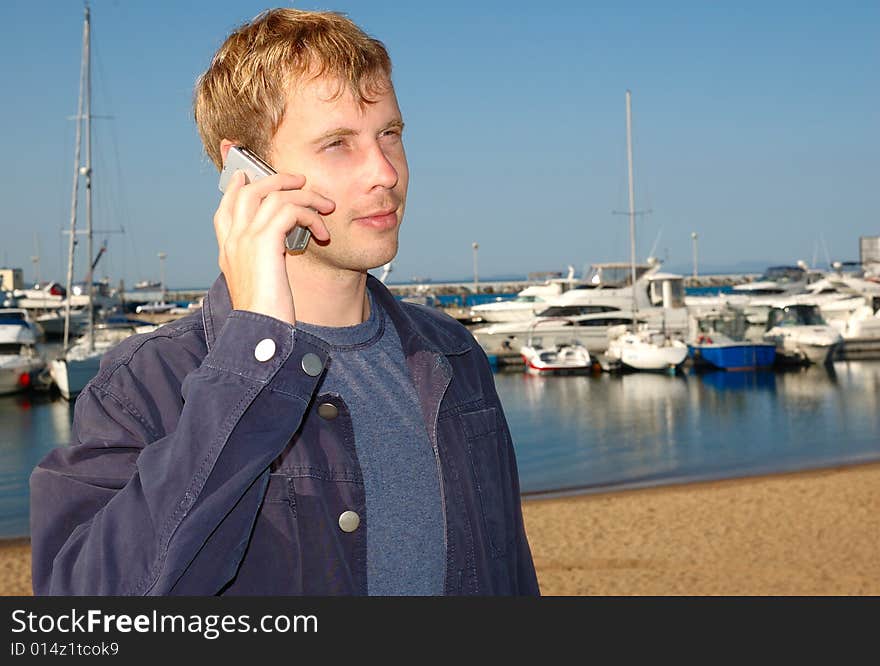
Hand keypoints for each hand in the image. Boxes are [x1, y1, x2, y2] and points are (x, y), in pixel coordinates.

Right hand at [213, 170, 333, 323]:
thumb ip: (263, 263)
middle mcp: (232, 240)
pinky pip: (290, 210)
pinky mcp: (264, 242)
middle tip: (300, 181)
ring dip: (305, 196)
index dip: (238, 187)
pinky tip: (323, 234)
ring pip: (274, 195)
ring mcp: (245, 239)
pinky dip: (311, 216)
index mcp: (228, 250)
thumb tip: (278, 252)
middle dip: (277, 180)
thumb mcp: (260, 285)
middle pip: (248, 190)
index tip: (249, 175)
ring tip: (326, 206)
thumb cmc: (265, 315)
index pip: (226, 207)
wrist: (259, 332)